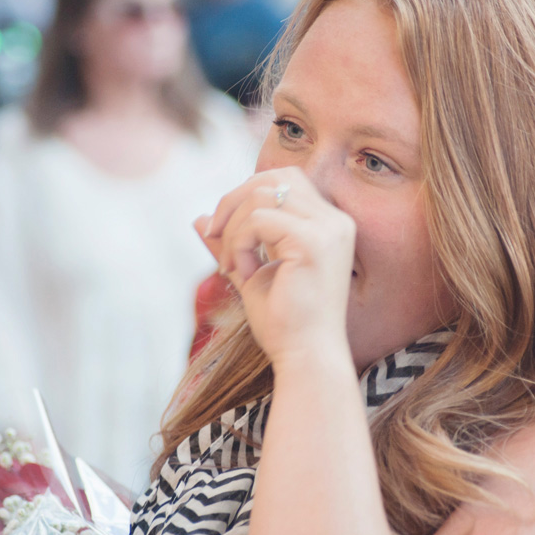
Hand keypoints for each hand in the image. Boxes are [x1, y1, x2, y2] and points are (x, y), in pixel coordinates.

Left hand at [196, 168, 354, 366]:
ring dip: (234, 228)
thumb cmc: (284, 323)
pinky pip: (259, 218)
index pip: (285, 181)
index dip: (246, 196)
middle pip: (274, 177)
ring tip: (233, 267)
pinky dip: (239, 243)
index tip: (222, 233)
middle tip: (214, 235)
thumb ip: (230, 242)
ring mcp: (328, 229)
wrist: (305, 357)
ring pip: (262, 194)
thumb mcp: (250, 273)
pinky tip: (243, 273)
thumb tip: (200, 217)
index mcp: (328, 225)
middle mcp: (334, 221)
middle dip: (234, 201)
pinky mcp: (313, 242)